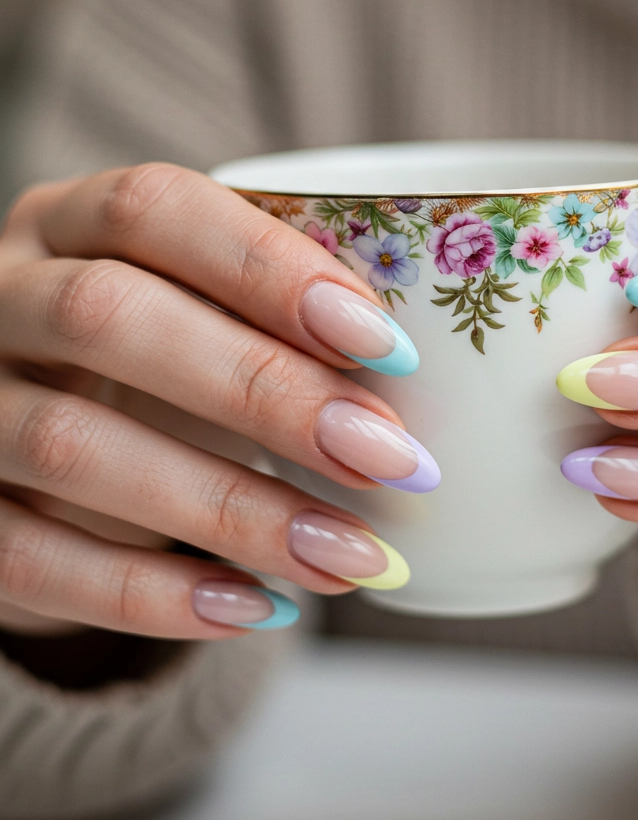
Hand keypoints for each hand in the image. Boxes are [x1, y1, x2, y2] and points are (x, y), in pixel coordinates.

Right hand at [0, 165, 434, 637]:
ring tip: (351, 556)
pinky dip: (154, 597)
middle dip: (262, 391)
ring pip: (70, 447)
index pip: (152, 210)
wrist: (20, 455)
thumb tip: (416, 392)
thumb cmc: (144, 368)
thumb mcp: (190, 315)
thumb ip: (270, 322)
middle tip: (388, 458)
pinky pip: (33, 560)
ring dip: (229, 508)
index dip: (268, 270)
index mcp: (62, 222)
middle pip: (108, 318)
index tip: (388, 344)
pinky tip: (258, 609)